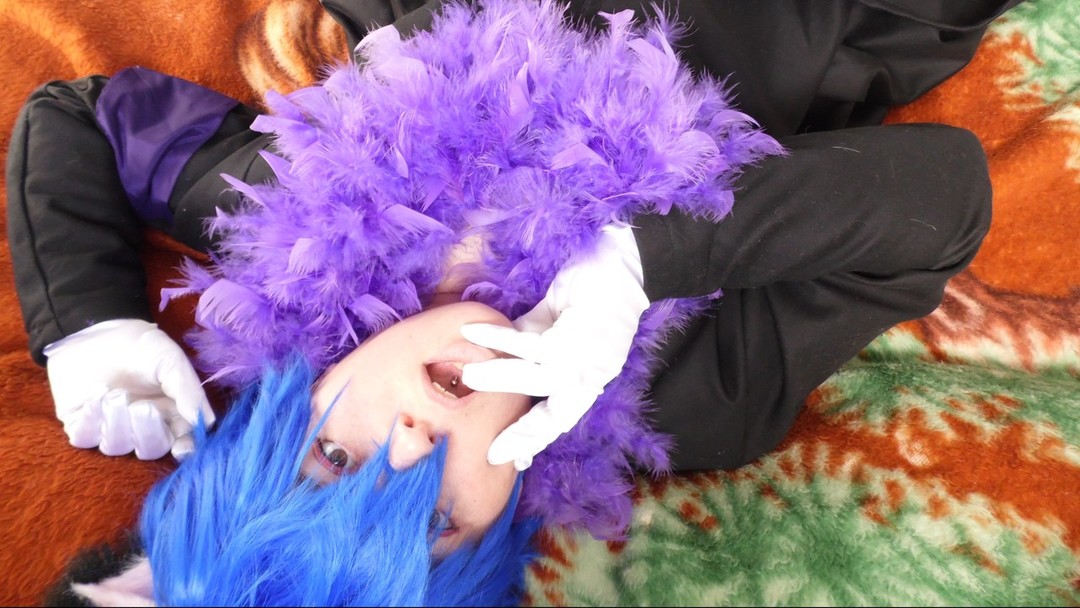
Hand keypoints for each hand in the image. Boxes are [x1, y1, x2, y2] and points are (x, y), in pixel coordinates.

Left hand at [44, 319, 214, 459]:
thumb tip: (207, 423)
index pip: (182, 441)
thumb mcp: (170, 360)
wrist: (93, 329)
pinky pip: (84, 439)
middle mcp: (142, 426)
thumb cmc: (138, 344)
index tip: (181, 448)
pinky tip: (96, 394)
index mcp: (170, 413)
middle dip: (147, 432)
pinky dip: (91, 419)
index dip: (184, 449)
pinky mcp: (81, 426)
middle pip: (150, 450)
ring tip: (113, 393)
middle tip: (142, 407)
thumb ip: (188, 391)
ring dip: (116, 422)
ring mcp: (110, 428)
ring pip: (117, 447)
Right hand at [461, 224, 649, 469]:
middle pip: (557, 419)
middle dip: (526, 437)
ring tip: (468, 377)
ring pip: (537, 381)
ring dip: (502, 380)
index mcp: (587, 377)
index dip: (534, 439)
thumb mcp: (553, 322)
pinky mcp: (576, 337)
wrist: (625, 259)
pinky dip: (499, 339)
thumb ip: (527, 340)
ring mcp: (585, 359)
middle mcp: (590, 377)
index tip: (513, 462)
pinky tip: (472, 331)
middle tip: (494, 453)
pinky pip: (529, 345)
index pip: (559, 415)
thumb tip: (493, 351)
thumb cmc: (592, 288)